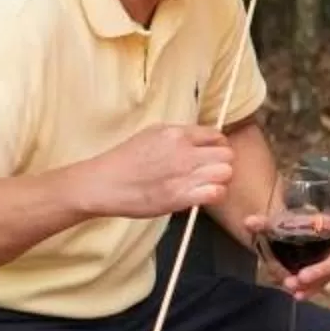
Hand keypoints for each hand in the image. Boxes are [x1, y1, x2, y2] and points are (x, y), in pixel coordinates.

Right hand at [86, 124, 235, 217]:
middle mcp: (184, 151)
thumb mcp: (151, 135)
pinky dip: (214, 195)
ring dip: (220, 180)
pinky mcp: (180, 196)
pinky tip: (202, 196)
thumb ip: (178, 137)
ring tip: (207, 185)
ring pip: (226, 173)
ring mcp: (183, 174)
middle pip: (227, 155)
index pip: (216, 135)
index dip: (218, 146)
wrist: (102, 183)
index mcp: (176, 134)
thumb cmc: (124, 160)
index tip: (211, 156)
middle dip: (222, 164)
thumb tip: (199, 140)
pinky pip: (216, 193)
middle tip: (211, 172)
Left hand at [243, 209, 329, 296]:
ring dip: (312, 284)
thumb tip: (248, 222)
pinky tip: (296, 295)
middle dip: (320, 270)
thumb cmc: (287, 227)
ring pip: (327, 276)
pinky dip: (309, 291)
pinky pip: (318, 285)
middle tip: (301, 277)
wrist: (286, 239)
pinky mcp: (320, 277)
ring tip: (292, 287)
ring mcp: (327, 263)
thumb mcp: (275, 223)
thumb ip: (263, 223)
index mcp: (327, 227)